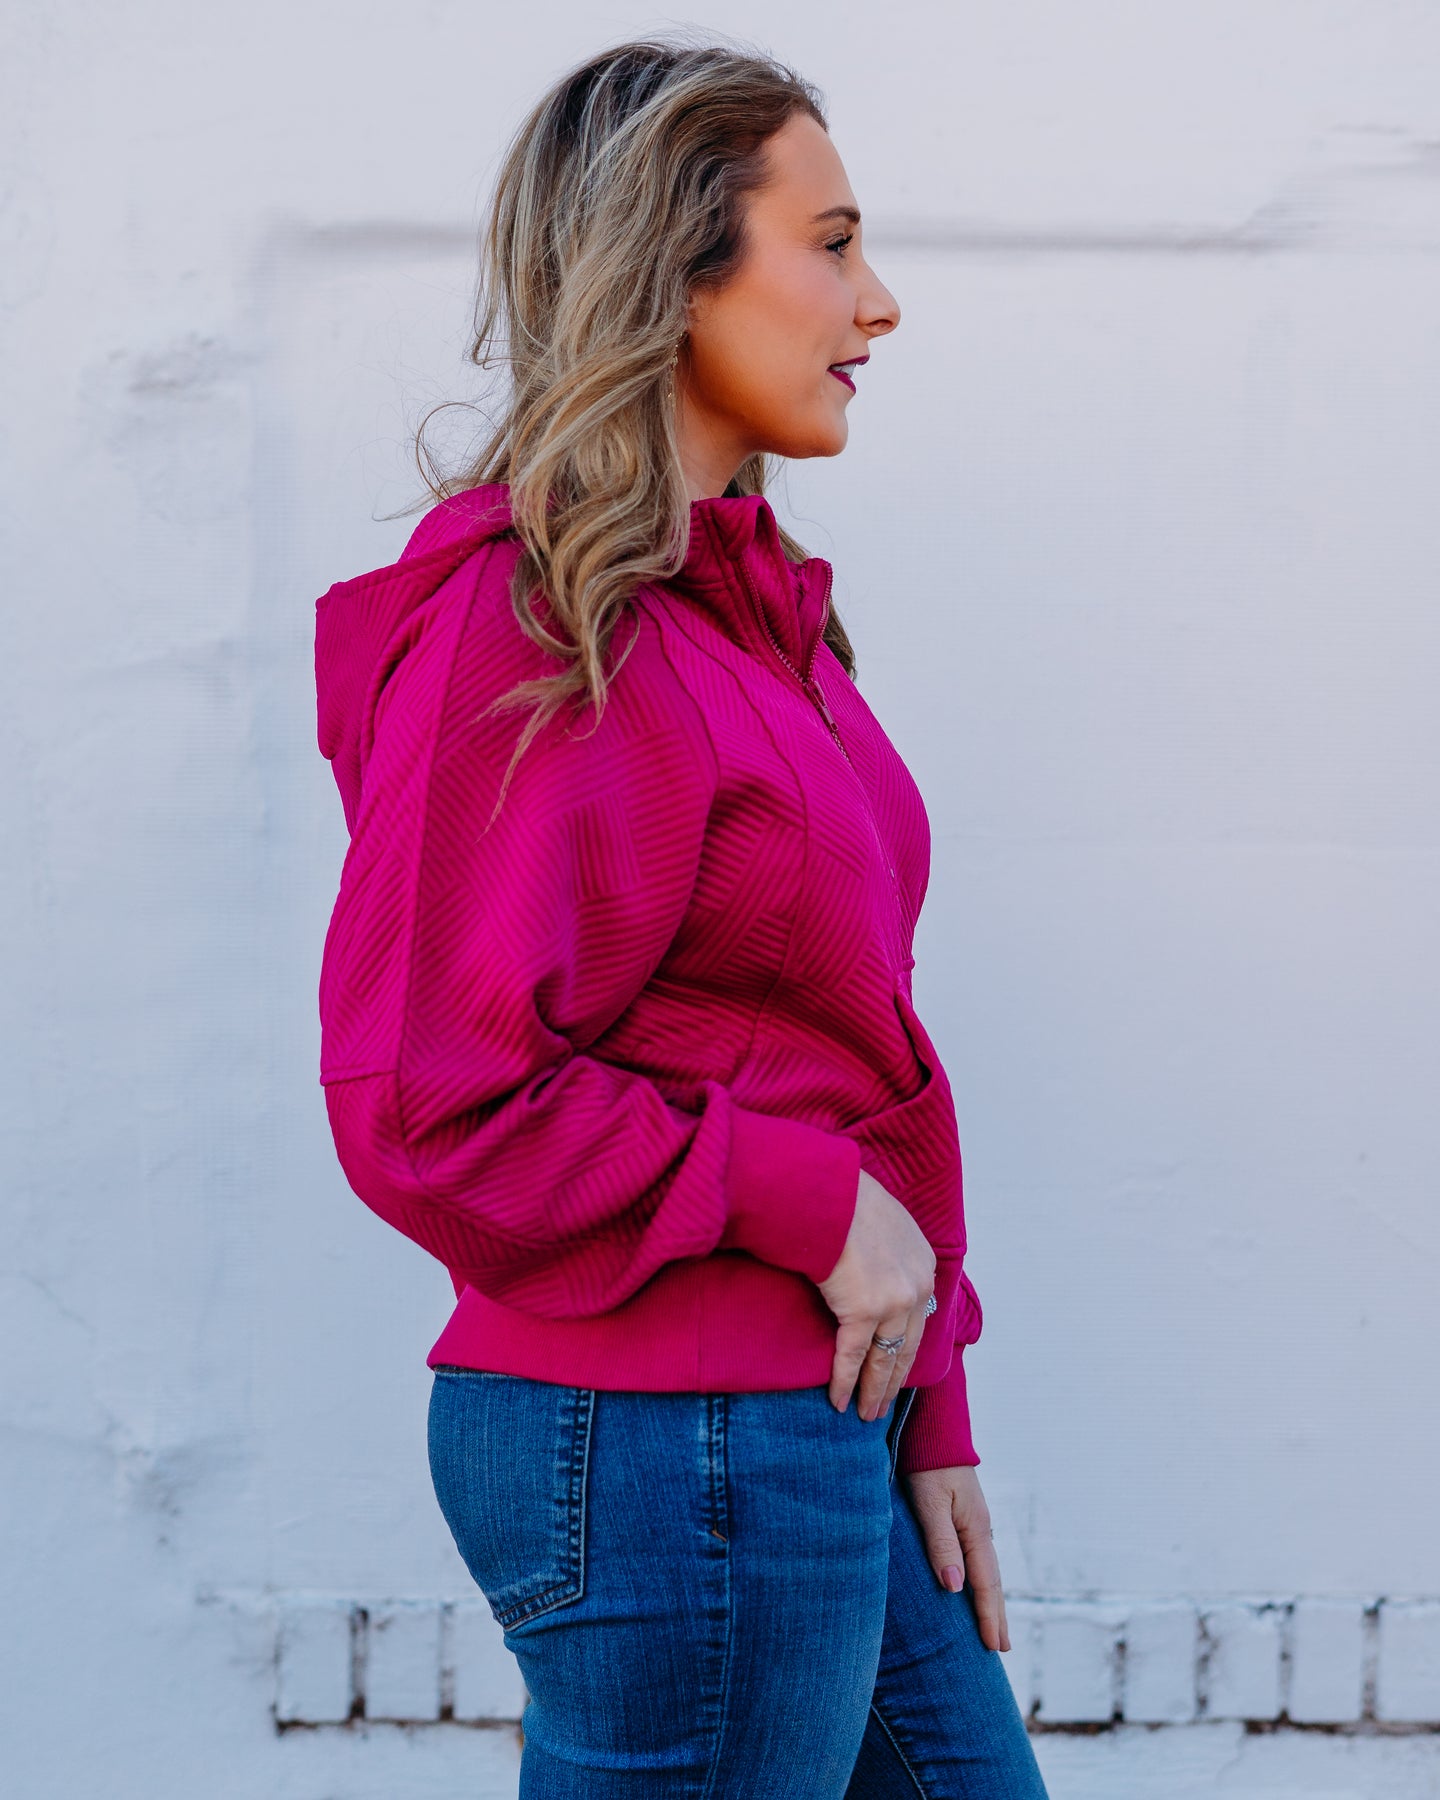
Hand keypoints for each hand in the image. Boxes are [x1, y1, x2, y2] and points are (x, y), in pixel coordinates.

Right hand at [817, 1169, 935, 1423]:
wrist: (825, 1192)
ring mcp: (893, 1302)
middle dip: (894, 1380)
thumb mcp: (883, 1221)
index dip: (906, 1348)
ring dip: (873, 1391)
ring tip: (865, 1413)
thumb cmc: (843, 1198)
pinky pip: (852, 1357)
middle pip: (907, 1346)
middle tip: (882, 1406)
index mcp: (924, 1264)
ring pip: (884, 1360)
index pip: (918, 1319)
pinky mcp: (864, 1312)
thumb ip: (887, 1251)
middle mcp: (917, 1287)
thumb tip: (872, 1268)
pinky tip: (837, 1400)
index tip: (897, 1369)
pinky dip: (843, 1382)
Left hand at [906, 1464, 1009, 1651]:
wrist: (933, 1428)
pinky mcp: (964, 1515)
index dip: (987, 1616)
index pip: (985, 1583)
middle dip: (996, 1614)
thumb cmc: (927, 1465)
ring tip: (993, 1625)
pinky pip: (977, 1557)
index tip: (994, 1648)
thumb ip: (941, 1543)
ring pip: (986, 1569)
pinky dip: (981, 1579)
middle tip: (1002, 1648)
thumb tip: (955, 1588)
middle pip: (992, 1580)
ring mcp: (974, 1521)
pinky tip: (974, 1585)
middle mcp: (980, 1528)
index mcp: (976, 1529)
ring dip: (990, 1600)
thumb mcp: (930, 1504)